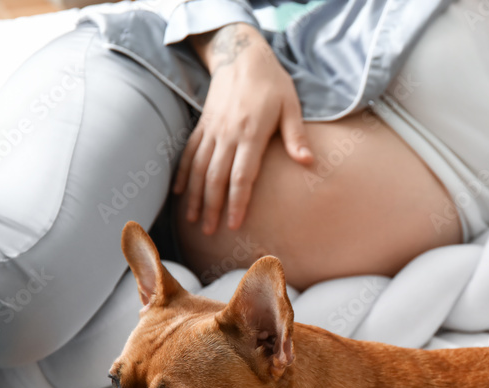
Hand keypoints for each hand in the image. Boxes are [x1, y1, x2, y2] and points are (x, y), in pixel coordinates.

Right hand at [175, 23, 313, 233]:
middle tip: (210, 232)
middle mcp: (227, 134)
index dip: (237, 202)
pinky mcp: (203, 125)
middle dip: (212, 207)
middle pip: (216, 178)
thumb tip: (308, 162)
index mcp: (251, 133)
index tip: (234, 223)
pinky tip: (180, 192)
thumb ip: (296, 136)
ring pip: (199, 168)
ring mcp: (212, 130)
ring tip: (193, 220)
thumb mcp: (292, 106)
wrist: (241, 55)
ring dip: (195, 195)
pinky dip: (183, 173)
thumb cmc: (272, 83)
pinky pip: (190, 153)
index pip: (242, 176)